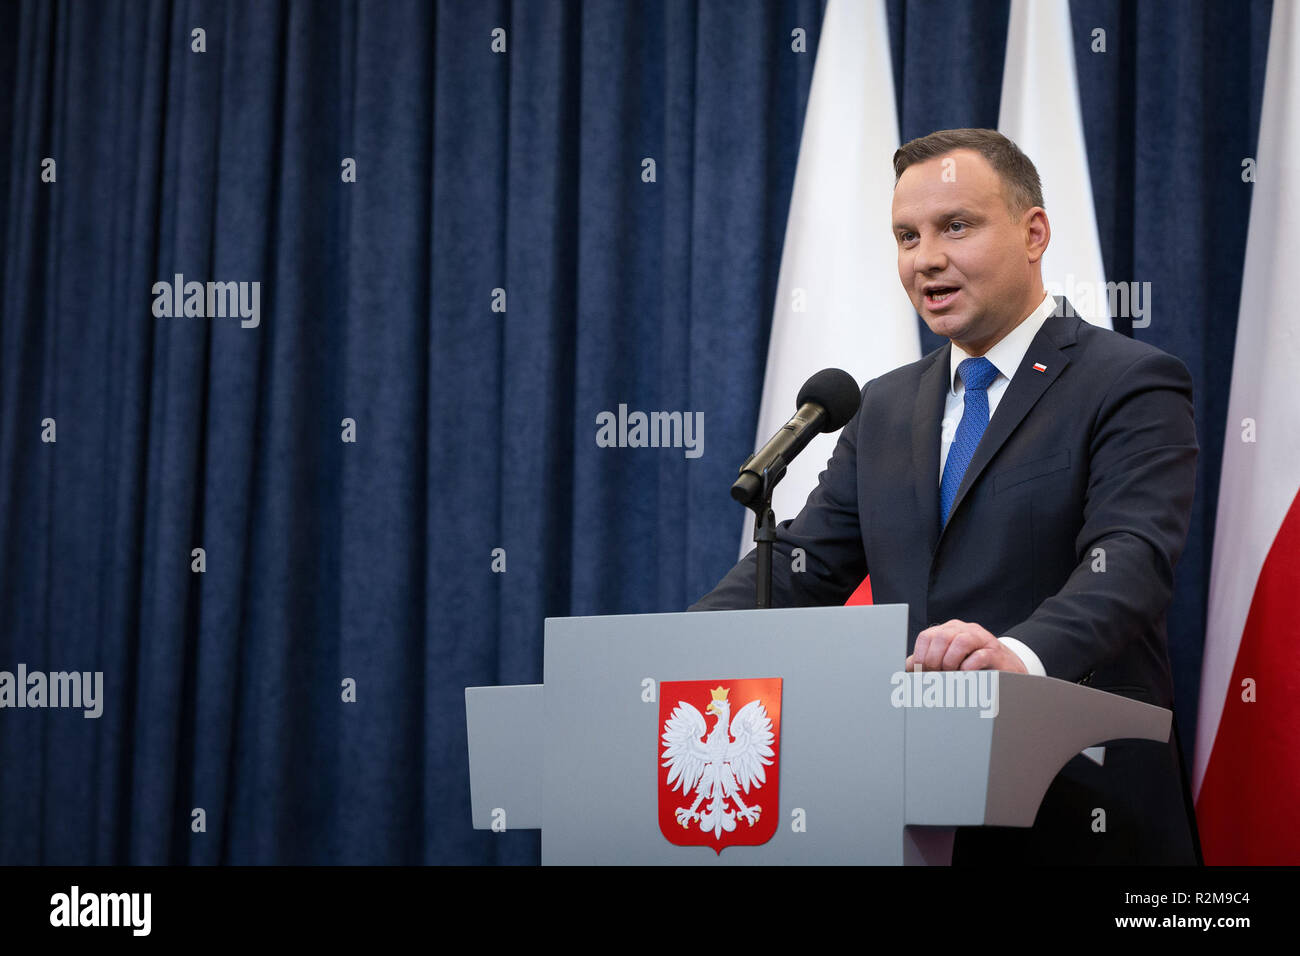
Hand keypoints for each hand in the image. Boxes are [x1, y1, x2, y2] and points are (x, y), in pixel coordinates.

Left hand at [905, 619, 1028, 672]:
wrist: (1006, 669)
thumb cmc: (972, 666)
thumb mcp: (948, 661)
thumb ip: (928, 662)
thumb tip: (908, 667)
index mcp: (948, 630)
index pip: (926, 637)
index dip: (920, 657)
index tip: (921, 674)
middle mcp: (963, 630)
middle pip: (940, 638)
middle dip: (934, 661)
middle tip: (936, 677)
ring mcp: (981, 638)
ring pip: (960, 642)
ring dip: (951, 662)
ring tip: (951, 676)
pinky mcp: (995, 652)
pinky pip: (980, 655)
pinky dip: (969, 667)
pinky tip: (966, 675)